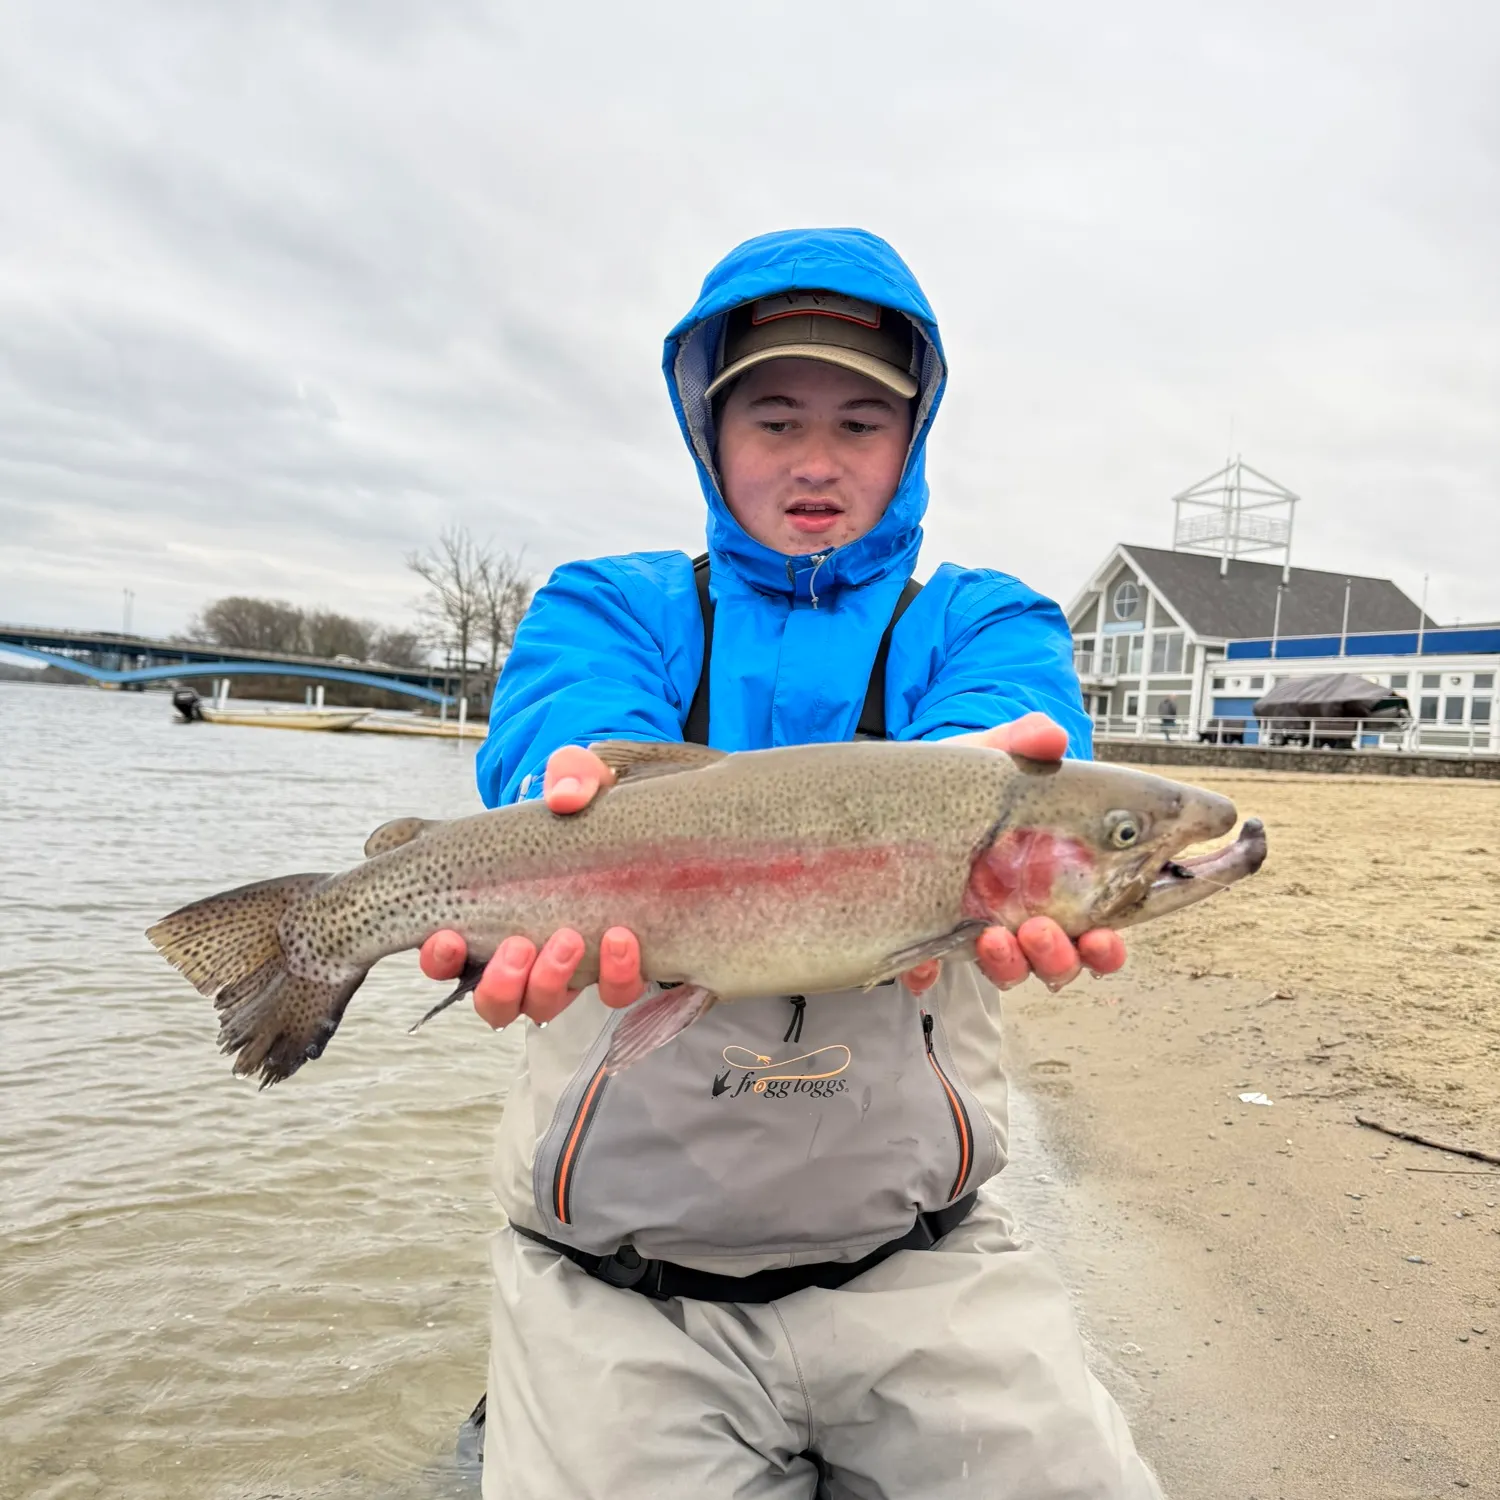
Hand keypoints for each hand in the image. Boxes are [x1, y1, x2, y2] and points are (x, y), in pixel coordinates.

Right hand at [418, 744, 646, 1028]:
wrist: (639, 829)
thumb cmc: (586, 814)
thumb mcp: (576, 786)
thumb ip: (569, 779)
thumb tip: (565, 797)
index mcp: (486, 917)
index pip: (445, 958)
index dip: (439, 958)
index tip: (449, 936)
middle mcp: (520, 959)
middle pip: (494, 1001)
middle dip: (500, 981)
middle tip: (520, 945)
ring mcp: (566, 972)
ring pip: (542, 1006)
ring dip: (549, 982)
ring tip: (570, 940)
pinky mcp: (615, 973)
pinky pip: (612, 992)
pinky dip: (616, 974)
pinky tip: (624, 939)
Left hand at [902, 712, 1127, 996]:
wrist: (908, 794)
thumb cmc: (971, 784)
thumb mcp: (994, 760)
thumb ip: (1023, 744)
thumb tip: (1051, 735)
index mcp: (1059, 884)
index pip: (1099, 929)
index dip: (1107, 946)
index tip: (1103, 936)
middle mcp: (1027, 918)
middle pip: (1059, 962)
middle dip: (1057, 957)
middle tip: (1040, 931)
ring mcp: (979, 931)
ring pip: (1008, 970)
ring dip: (1008, 964)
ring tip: (993, 938)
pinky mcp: (928, 937)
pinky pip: (930, 970)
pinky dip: (928, 972)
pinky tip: (923, 965)